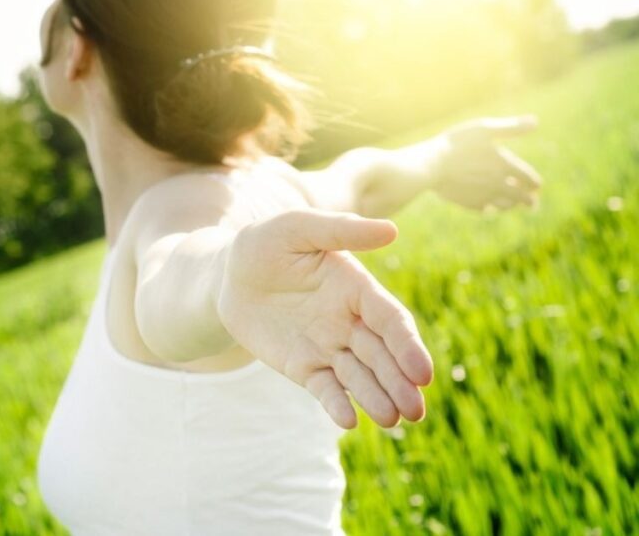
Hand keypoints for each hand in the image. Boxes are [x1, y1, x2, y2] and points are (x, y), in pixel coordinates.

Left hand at [216, 209, 433, 428]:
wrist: (226, 276)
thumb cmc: (265, 243)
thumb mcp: (296, 228)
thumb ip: (340, 231)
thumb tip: (391, 229)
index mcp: (356, 288)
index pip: (390, 320)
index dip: (408, 346)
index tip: (421, 373)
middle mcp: (349, 321)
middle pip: (382, 355)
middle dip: (400, 382)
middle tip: (414, 410)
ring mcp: (328, 346)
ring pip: (359, 377)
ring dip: (377, 398)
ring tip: (391, 420)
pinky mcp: (305, 366)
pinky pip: (326, 389)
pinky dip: (338, 405)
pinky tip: (349, 420)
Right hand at [431, 114, 542, 211]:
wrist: (431, 165)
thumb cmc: (457, 144)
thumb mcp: (484, 128)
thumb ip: (511, 127)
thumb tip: (535, 121)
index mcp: (506, 165)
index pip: (530, 179)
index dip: (535, 183)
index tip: (537, 185)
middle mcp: (499, 184)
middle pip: (522, 198)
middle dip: (529, 201)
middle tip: (532, 204)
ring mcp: (484, 196)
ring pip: (504, 206)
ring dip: (511, 205)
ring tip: (511, 204)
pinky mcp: (469, 203)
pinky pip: (484, 209)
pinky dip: (489, 208)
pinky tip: (487, 207)